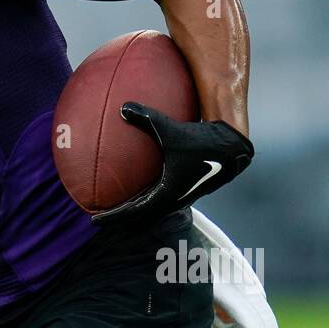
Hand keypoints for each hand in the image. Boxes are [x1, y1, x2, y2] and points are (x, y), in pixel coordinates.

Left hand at [91, 103, 253, 224]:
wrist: (233, 146)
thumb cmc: (204, 139)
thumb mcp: (172, 129)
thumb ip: (146, 117)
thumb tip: (122, 107)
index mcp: (168, 193)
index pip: (134, 211)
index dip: (114, 217)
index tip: (95, 220)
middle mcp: (173, 199)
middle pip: (140, 216)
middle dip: (119, 219)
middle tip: (98, 218)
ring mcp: (180, 195)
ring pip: (150, 209)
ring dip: (133, 211)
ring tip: (115, 208)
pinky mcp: (185, 188)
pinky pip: (158, 197)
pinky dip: (144, 198)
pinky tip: (136, 186)